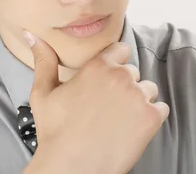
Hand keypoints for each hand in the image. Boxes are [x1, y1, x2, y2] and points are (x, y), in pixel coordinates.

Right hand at [21, 31, 169, 173]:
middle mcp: (121, 76)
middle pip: (134, 72)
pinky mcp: (151, 117)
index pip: (121, 50)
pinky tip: (133, 130)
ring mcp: (139, 96)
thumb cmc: (55, 132)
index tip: (108, 81)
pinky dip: (152, 119)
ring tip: (121, 120)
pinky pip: (162, 109)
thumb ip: (44, 60)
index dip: (115, 64)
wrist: (71, 167)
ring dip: (140, 101)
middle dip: (125, 86)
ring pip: (149, 90)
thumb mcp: (43, 93)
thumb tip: (33, 35)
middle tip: (109, 108)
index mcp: (98, 66)